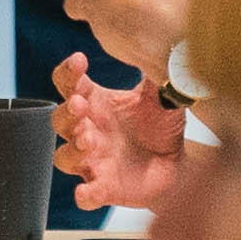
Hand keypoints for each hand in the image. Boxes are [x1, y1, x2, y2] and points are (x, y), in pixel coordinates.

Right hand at [48, 53, 189, 211]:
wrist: (180, 164)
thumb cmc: (162, 126)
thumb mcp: (161, 95)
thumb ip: (155, 72)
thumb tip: (161, 43)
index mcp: (97, 104)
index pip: (69, 84)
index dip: (68, 72)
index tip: (79, 61)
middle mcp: (88, 131)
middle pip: (60, 120)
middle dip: (67, 112)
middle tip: (80, 104)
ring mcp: (93, 161)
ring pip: (64, 157)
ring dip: (72, 149)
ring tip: (87, 141)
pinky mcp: (105, 187)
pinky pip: (88, 194)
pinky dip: (85, 195)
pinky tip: (85, 193)